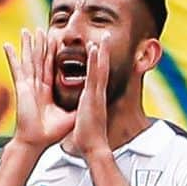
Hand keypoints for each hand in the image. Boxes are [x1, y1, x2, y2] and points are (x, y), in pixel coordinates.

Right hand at [5, 30, 73, 149]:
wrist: (38, 141)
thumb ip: (77, 105)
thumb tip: (91, 101)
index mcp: (48, 90)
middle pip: (40, 60)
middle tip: (41, 29)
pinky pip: (17, 69)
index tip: (56, 40)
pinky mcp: (22, 88)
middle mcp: (37, 86)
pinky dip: (12, 57)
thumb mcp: (70, 115)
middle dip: (40, 45)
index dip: (54, 54)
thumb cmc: (51, 132)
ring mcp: (28, 85)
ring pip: (29, 60)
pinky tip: (8, 45)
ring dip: (28, 45)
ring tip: (26, 30)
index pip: (51, 68)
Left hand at [73, 39, 110, 158]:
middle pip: (102, 69)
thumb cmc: (88, 139)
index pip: (97, 77)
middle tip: (107, 37)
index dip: (98, 63)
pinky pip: (94, 75)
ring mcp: (97, 94)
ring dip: (102, 51)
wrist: (93, 148)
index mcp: (94, 99)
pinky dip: (95, 61)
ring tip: (104, 37)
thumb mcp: (85, 123)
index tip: (99, 51)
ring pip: (100, 68)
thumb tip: (79, 118)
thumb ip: (84, 117)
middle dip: (104, 53)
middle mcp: (98, 94)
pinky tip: (95, 48)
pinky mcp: (93, 96)